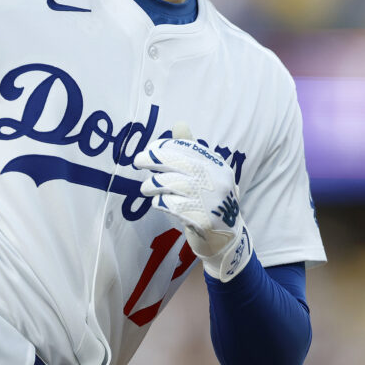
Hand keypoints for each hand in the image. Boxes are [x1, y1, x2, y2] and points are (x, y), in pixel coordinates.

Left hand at [134, 124, 252, 281]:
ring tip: (146, 188)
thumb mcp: (207, 176)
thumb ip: (192, 152)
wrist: (226, 241)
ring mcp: (212, 200)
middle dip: (156, 159)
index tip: (151, 149)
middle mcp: (218, 181)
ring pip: (174, 184)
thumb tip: (179, 123)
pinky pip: (173, 204)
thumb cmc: (211, 204)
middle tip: (138, 160)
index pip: (190, 149)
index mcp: (219, 167)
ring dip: (154, 184)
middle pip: (181, 163)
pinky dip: (161, 202)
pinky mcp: (202, 218)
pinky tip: (157, 202)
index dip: (167, 147)